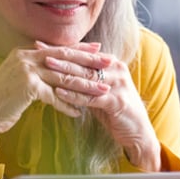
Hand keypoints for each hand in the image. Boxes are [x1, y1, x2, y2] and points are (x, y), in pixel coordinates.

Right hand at [0, 41, 110, 160]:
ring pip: (63, 77)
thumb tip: (54, 67)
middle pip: (64, 58)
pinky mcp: (27, 87)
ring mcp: (26, 70)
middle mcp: (25, 57)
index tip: (98, 50)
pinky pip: (54, 96)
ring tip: (101, 91)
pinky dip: (67, 105)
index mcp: (24, 52)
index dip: (80, 50)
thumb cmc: (1, 99)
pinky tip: (79, 112)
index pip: (58, 49)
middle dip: (89, 62)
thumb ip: (34, 69)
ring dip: (84, 86)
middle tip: (109, 63)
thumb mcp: (17, 77)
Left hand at [39, 42, 162, 170]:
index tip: (42, 47)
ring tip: (47, 70)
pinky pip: (90, 97)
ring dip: (65, 74)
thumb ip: (86, 79)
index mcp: (112, 63)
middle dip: (62, 58)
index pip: (84, 53)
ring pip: (86, 78)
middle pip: (84, 63)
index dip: (63, 50)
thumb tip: (62, 69)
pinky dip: (74, 95)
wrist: (137, 131)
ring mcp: (118, 85)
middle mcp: (117, 70)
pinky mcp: (117, 101)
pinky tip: (59, 93)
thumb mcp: (100, 90)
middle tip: (42, 54)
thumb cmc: (115, 110)